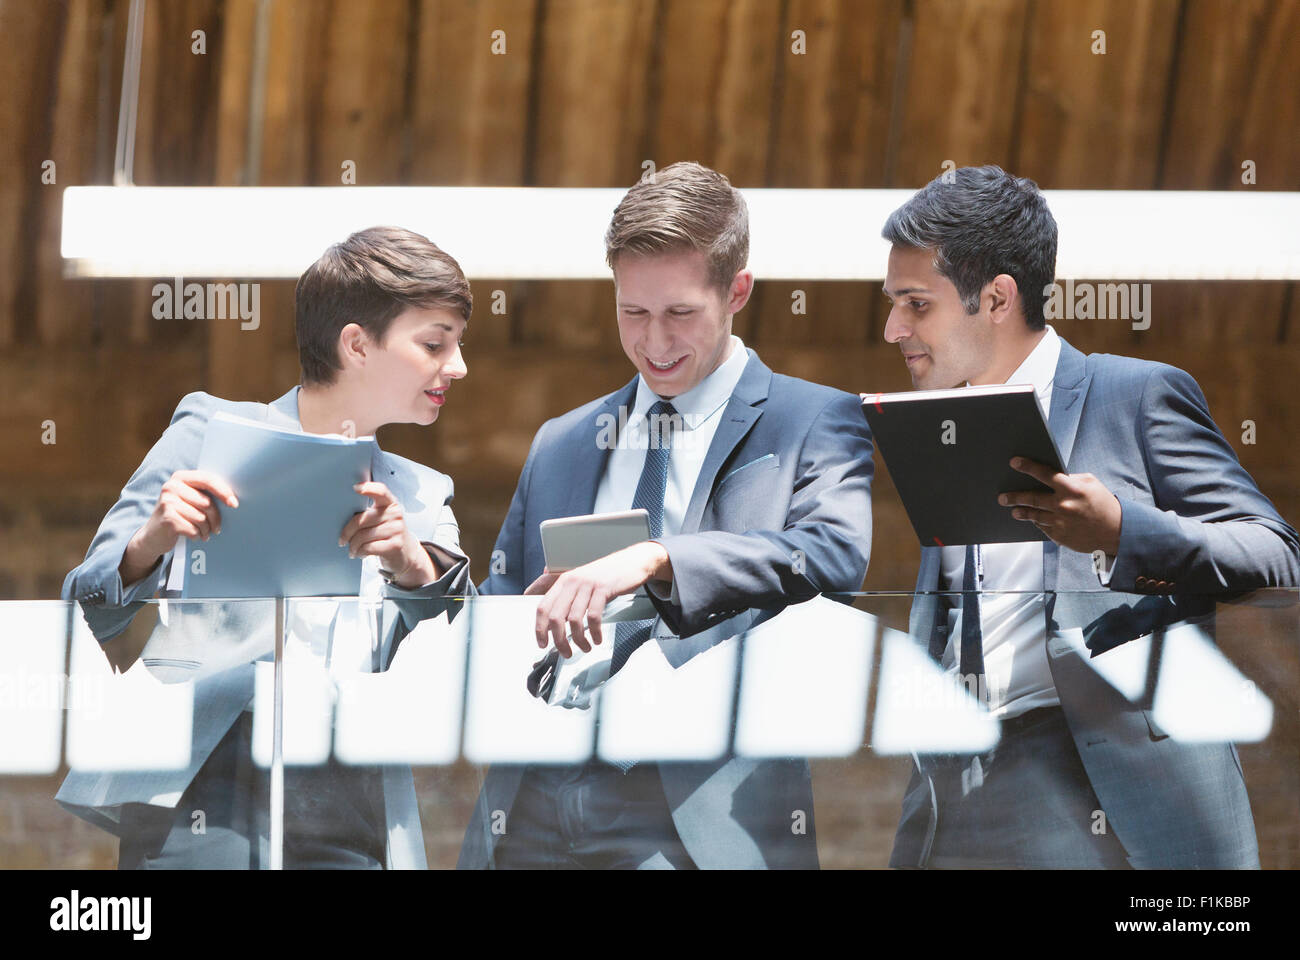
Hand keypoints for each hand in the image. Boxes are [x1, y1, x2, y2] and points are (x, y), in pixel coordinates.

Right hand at [122, 470, 238, 583]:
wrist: (153, 535)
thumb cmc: (178, 515)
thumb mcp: (189, 499)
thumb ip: (205, 493)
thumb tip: (233, 499)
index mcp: (180, 477)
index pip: (208, 479)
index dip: (224, 491)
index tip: (234, 504)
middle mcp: (171, 487)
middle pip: (207, 503)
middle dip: (215, 518)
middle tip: (217, 528)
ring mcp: (167, 502)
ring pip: (201, 518)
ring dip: (206, 529)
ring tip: (204, 533)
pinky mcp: (167, 519)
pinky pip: (193, 529)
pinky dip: (197, 535)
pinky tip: (194, 536)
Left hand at [339, 481, 436, 587]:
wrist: (406, 553)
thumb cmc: (387, 534)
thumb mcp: (382, 518)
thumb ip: (369, 512)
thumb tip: (343, 515)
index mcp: (390, 503)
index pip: (381, 491)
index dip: (368, 488)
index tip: (355, 488)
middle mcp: (395, 514)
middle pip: (361, 519)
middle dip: (347, 532)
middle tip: (342, 540)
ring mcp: (396, 529)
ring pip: (362, 536)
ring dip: (353, 546)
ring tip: (352, 549)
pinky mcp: (395, 545)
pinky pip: (368, 547)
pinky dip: (360, 552)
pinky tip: (360, 553)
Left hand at [525, 541, 670, 656]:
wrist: (632, 561)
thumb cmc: (607, 575)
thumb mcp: (582, 583)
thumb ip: (568, 599)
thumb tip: (554, 623)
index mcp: (563, 581)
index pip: (543, 607)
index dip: (539, 629)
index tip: (542, 643)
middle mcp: (572, 582)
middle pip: (556, 617)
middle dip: (559, 640)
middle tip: (566, 652)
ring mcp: (587, 585)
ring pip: (574, 620)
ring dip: (579, 640)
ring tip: (585, 647)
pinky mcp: (603, 589)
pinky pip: (593, 617)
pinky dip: (594, 632)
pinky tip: (597, 638)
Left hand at [999, 457, 1122, 554]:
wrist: (1117, 531)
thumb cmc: (1103, 503)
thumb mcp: (1090, 484)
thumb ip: (1070, 478)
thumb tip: (1049, 476)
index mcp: (1072, 489)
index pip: (1045, 474)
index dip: (1028, 467)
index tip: (1014, 462)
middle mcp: (1063, 506)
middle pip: (1032, 499)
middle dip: (1014, 497)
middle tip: (1002, 497)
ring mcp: (1060, 523)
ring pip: (1034, 515)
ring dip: (1022, 512)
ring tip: (1014, 510)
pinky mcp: (1059, 536)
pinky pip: (1043, 527)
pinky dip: (1039, 522)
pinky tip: (1034, 519)